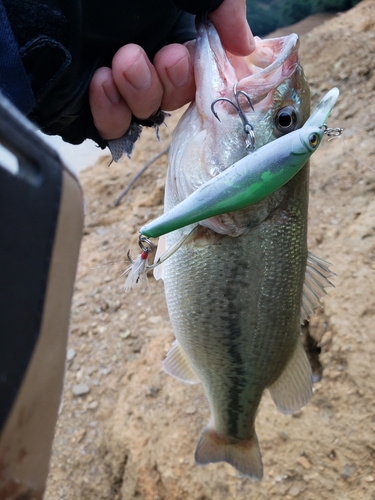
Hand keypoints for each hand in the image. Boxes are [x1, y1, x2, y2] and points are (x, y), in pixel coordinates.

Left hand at [89, 0, 254, 140]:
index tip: (203, 59)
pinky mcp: (88, 105)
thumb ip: (223, 3)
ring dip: (142, 92)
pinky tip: (101, 82)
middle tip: (164, 56)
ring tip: (123, 62)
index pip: (199, 69)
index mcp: (167, 29)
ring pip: (147, 114)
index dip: (204, 72)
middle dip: (174, 81)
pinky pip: (113, 128)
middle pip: (176, 96)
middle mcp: (144, 58)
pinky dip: (112, 111)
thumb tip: (244, 44)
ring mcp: (115, 83)